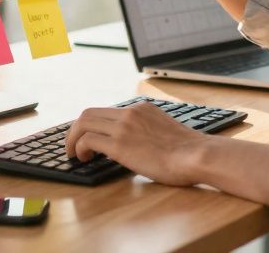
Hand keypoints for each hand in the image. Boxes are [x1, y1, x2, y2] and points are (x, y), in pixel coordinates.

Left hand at [64, 101, 206, 186]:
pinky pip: (88, 140)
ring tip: (74, 154)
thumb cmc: (187, 152)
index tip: (87, 136)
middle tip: (72, 145)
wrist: (196, 155)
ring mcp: (124, 127)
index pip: (106, 111)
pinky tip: (85, 158)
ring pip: (84, 123)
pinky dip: (79, 148)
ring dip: (72, 139)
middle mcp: (130, 113)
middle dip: (75, 130)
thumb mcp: (165, 131)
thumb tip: (137, 144)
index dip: (92, 124)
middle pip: (88, 113)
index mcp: (141, 109)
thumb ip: (148, 131)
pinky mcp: (119, 144)